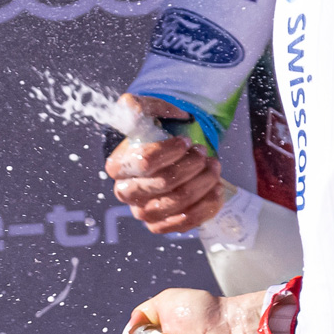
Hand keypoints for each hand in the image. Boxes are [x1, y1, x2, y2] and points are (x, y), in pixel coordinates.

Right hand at [104, 93, 224, 232]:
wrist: (165, 159)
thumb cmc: (155, 134)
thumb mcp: (145, 113)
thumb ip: (136, 106)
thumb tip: (130, 108)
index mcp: (118, 167)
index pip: (145, 162)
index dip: (171, 151)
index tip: (186, 142)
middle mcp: (126, 193)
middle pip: (166, 184)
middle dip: (193, 166)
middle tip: (204, 153)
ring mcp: (143, 213)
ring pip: (180, 203)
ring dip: (204, 183)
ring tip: (214, 168)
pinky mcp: (161, 227)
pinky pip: (187, 223)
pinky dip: (207, 206)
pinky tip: (216, 189)